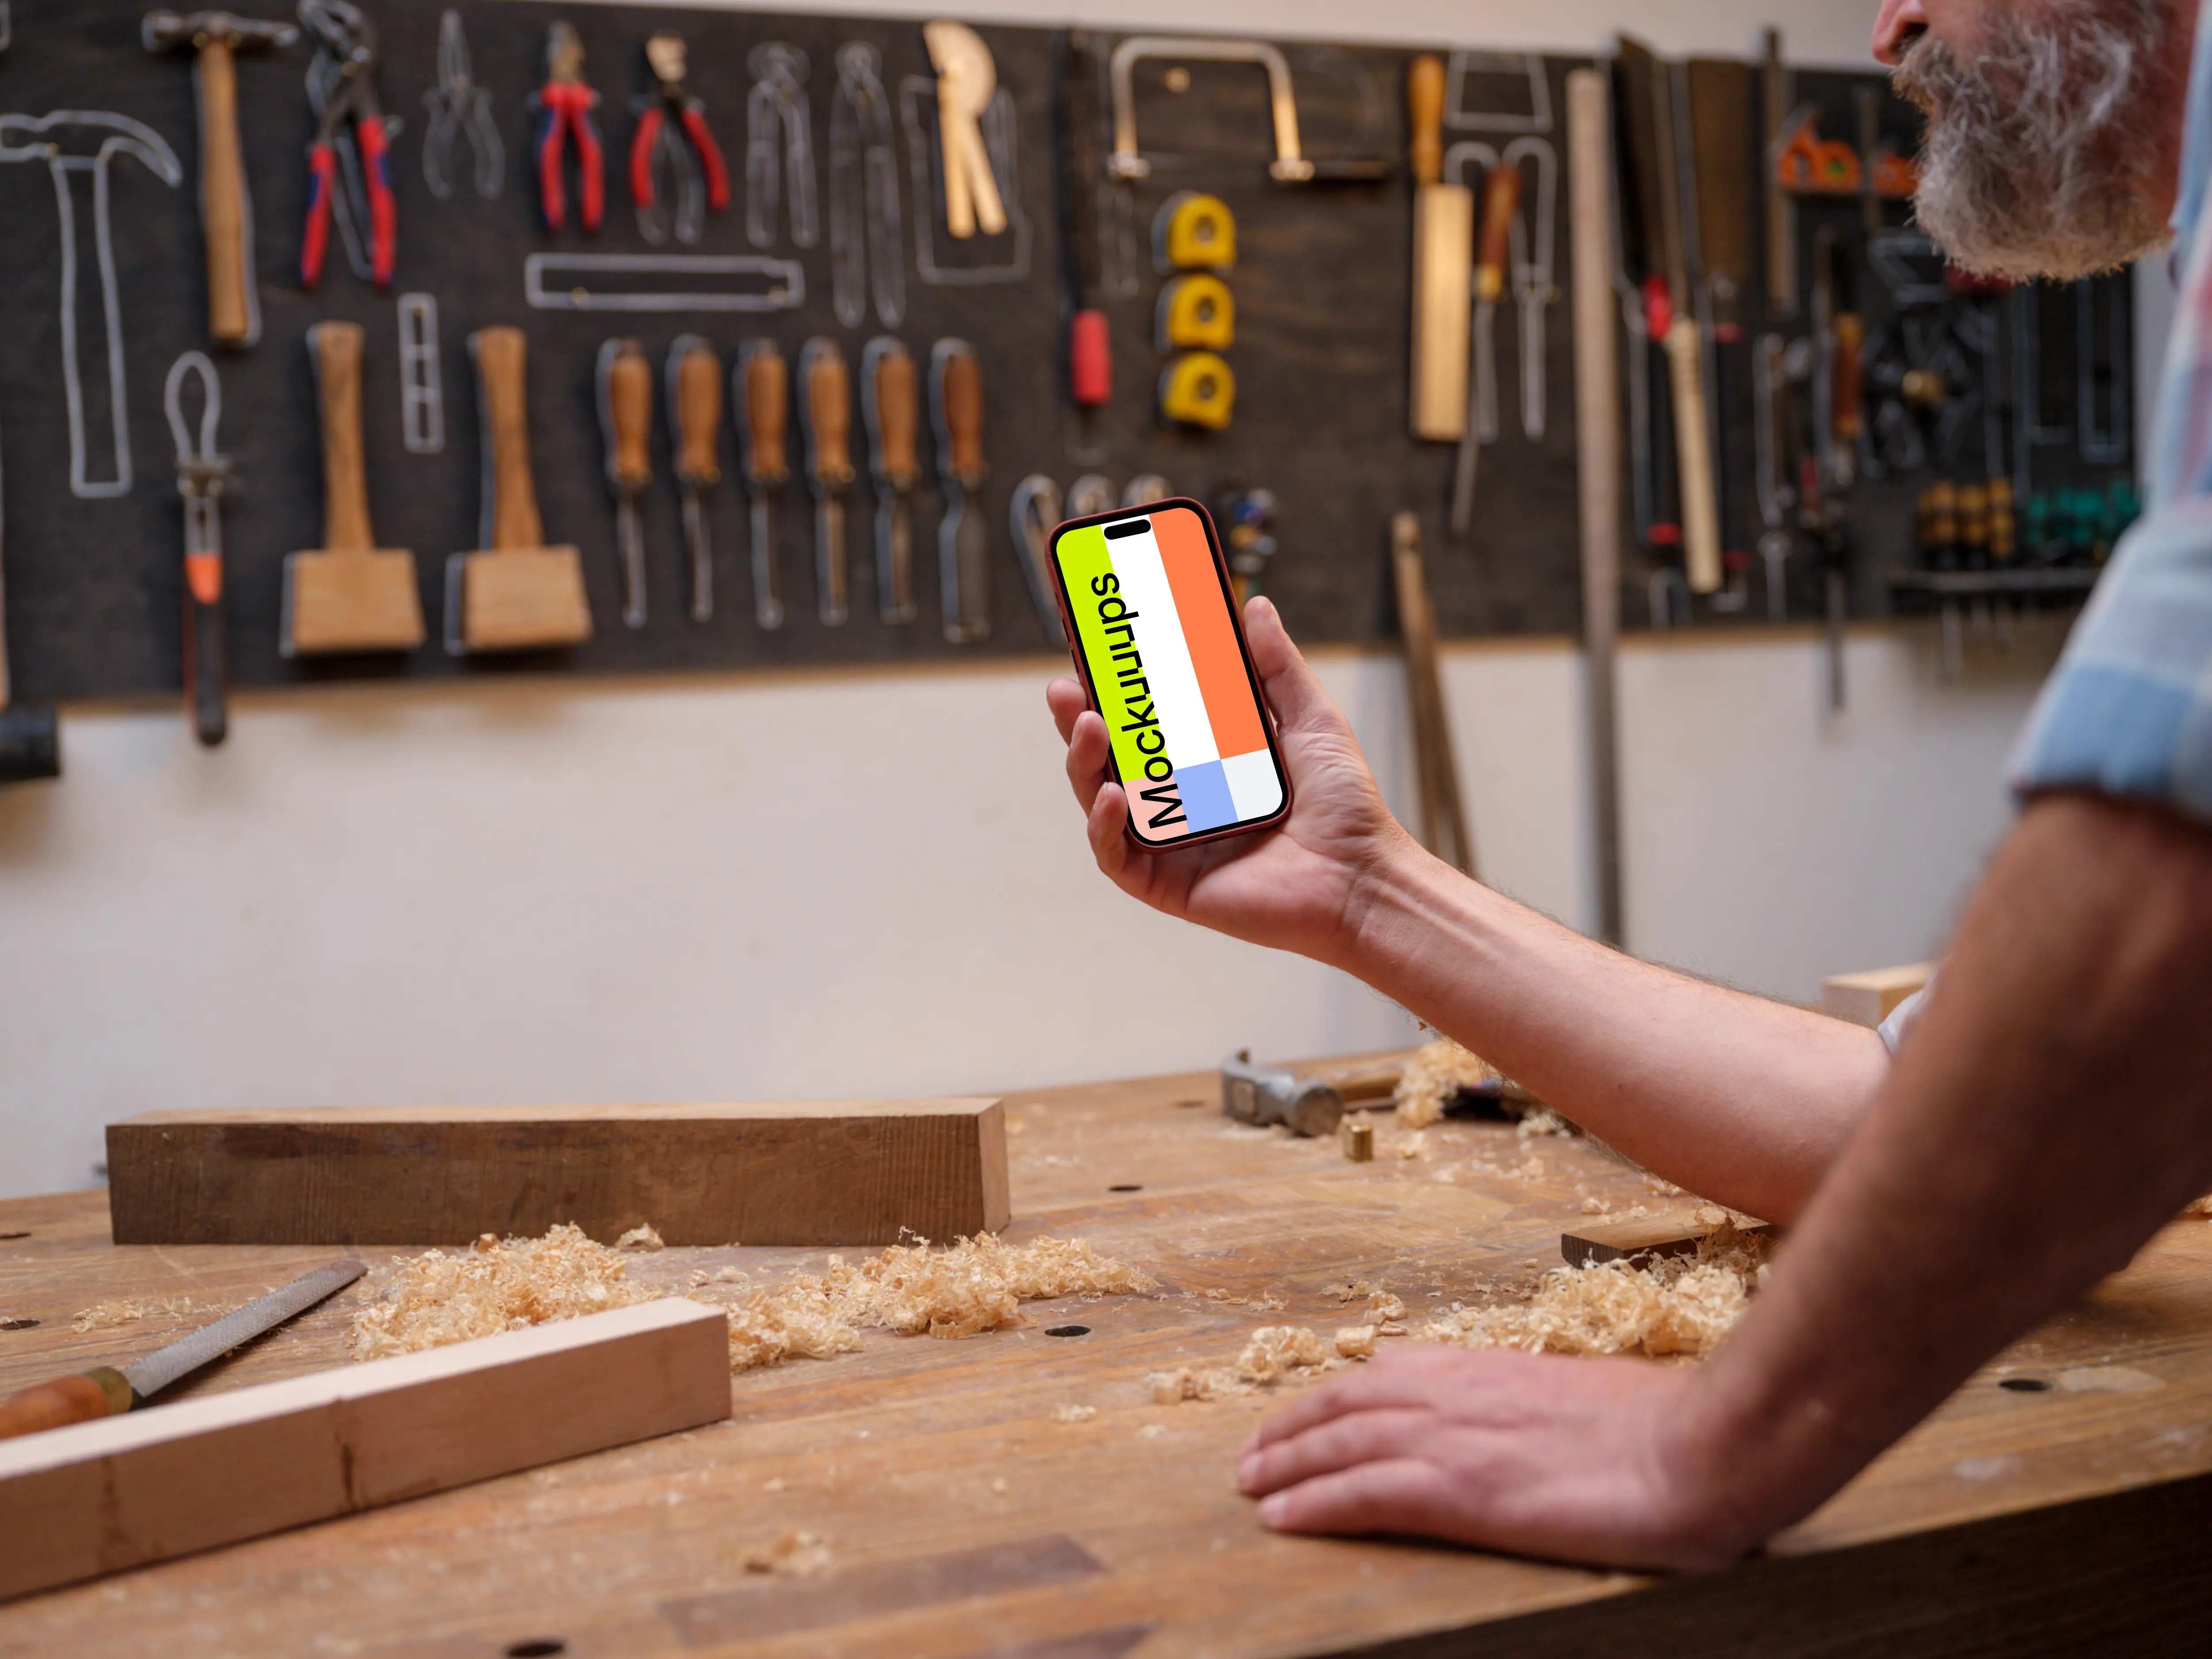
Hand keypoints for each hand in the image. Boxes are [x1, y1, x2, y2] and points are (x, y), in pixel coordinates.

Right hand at [1045, 596, 1417, 963]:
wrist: (1365, 878)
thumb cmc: (1345, 807)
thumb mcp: (1312, 719)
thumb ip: (1277, 666)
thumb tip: (1253, 606)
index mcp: (1205, 760)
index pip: (1144, 717)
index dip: (1112, 684)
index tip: (1092, 643)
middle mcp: (1179, 800)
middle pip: (1110, 755)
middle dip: (1080, 717)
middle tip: (1068, 684)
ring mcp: (1169, 842)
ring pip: (1101, 799)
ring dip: (1084, 761)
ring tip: (1089, 723)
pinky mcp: (1168, 884)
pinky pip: (1116, 857)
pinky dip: (1105, 826)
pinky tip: (1115, 794)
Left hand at [1236, 1344, 1759, 1570]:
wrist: (1713, 1444)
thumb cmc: (1676, 1430)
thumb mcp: (1595, 1403)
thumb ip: (1550, 1412)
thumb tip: (1544, 1432)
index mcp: (1497, 1372)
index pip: (1392, 1373)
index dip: (1338, 1395)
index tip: (1307, 1412)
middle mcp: (1465, 1395)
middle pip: (1352, 1404)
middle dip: (1295, 1427)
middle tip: (1252, 1454)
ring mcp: (1462, 1439)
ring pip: (1345, 1444)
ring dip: (1287, 1463)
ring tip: (1248, 1484)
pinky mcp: (1467, 1491)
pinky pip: (1368, 1494)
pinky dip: (1315, 1502)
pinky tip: (1280, 1518)